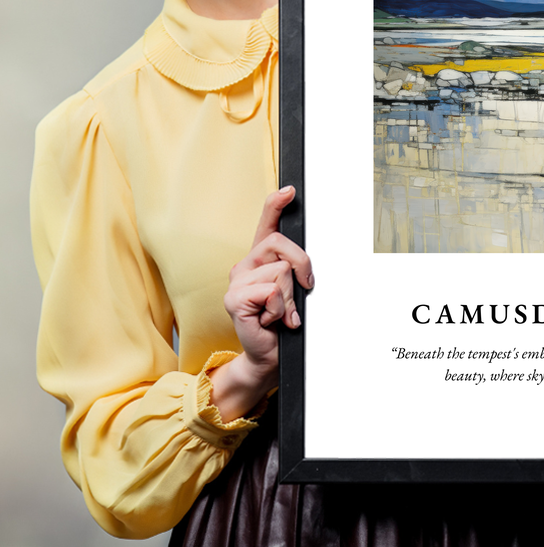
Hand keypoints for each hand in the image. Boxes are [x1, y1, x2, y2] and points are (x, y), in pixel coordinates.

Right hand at [209, 186, 313, 420]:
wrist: (269, 355)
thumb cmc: (282, 323)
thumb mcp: (294, 291)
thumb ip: (295, 271)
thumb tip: (305, 263)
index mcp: (260, 260)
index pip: (266, 224)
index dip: (276, 204)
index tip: (290, 190)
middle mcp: (245, 265)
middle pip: (281, 244)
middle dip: (302, 266)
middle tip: (303, 290)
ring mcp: (237, 281)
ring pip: (281, 271)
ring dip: (290, 298)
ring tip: (281, 313)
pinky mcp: (234, 299)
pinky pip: (271, 291)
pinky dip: (280, 309)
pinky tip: (271, 320)